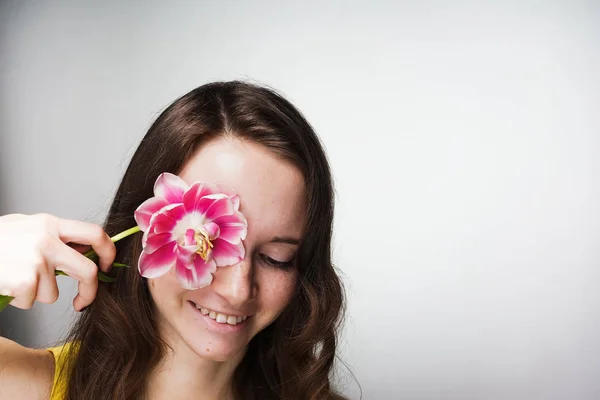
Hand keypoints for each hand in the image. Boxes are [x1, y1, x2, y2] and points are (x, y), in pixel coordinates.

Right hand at [0, 214, 115, 310]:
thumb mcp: (26, 227)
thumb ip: (55, 236)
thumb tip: (85, 250)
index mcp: (50, 224)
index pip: (95, 233)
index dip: (108, 252)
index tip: (107, 266)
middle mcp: (46, 239)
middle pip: (87, 270)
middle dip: (89, 291)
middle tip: (82, 301)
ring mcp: (36, 259)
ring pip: (52, 293)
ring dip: (35, 293)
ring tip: (15, 277)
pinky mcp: (24, 279)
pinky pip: (32, 301)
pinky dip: (20, 299)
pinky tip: (7, 284)